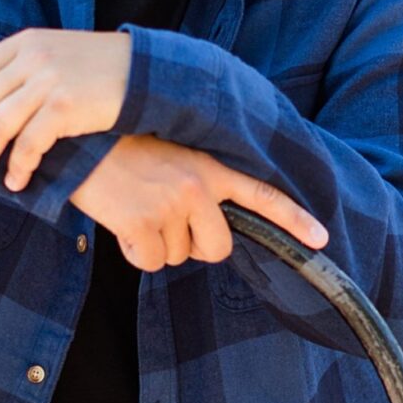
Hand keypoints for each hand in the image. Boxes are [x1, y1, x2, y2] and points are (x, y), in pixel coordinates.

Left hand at [0, 28, 130, 190]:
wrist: (146, 73)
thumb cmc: (96, 72)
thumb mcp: (52, 57)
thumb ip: (18, 72)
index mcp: (20, 44)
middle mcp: (30, 58)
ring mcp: (48, 80)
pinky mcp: (67, 106)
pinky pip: (30, 143)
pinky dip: (18, 166)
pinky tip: (16, 182)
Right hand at [70, 134, 328, 270]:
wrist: (81, 141)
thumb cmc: (122, 150)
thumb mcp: (172, 155)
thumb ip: (198, 184)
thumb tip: (205, 229)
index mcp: (209, 168)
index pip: (262, 194)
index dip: (293, 220)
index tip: (321, 239)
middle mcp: (197, 188)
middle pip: (216, 249)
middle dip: (191, 246)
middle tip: (163, 219)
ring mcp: (171, 206)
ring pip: (175, 257)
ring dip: (154, 244)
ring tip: (134, 207)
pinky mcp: (142, 223)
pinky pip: (149, 262)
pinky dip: (133, 251)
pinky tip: (121, 221)